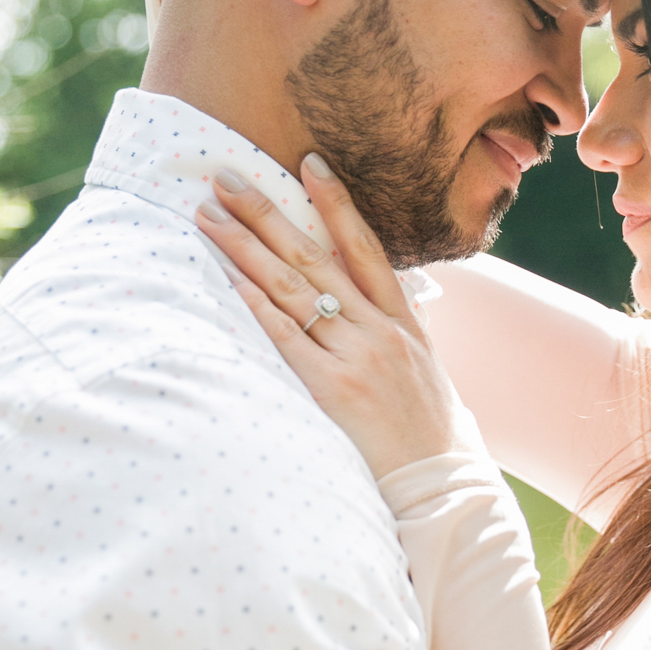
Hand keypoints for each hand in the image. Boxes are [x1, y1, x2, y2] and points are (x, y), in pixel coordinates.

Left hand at [197, 158, 463, 479]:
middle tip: (225, 177)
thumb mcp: (424, 372)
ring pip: (293, 289)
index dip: (337, 202)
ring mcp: (358, 358)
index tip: (308, 162)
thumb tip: (372, 302)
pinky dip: (257, 305)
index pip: (367, 247)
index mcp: (405, 323)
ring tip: (208, 218)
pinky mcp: (333, 391)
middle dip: (266, 212)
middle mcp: (381, 331)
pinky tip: (228, 278)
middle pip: (315, 256)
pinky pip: (288, 339)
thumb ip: (395, 332)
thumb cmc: (430, 436)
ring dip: (246, 248)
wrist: (442, 487)